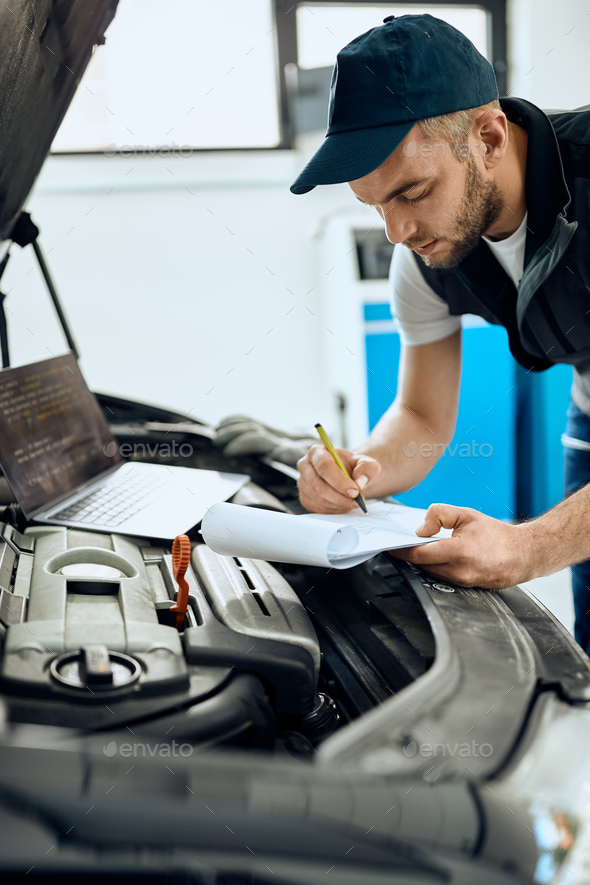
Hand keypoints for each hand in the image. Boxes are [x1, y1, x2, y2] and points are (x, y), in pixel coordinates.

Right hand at [297, 446, 380, 513]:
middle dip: (339, 496)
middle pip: (318, 485)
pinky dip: (334, 510)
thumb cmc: (353, 467)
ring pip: (318, 499)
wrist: (347, 476)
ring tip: (353, 503)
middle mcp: (305, 466)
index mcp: (317, 452)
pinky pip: (318, 508)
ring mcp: (302, 483)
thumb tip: (360, 481)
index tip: (355, 490)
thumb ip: (368, 468)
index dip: (339, 481)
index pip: (324, 467)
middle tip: (356, 501)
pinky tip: (344, 506)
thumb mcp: (365, 463)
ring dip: (339, 504)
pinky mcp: (305, 498)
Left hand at [391, 503, 535, 589]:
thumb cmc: (496, 535)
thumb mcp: (466, 515)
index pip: (419, 555)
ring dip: (423, 562)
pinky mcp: (465, 587)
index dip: (401, 550)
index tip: (391, 546)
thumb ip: (439, 515)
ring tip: (422, 548)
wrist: (523, 554)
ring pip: (431, 573)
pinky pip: (442, 578)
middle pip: (422, 565)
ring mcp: (463, 582)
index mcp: (458, 552)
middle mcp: (459, 571)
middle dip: (411, 555)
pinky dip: (436, 568)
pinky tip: (437, 557)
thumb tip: (420, 530)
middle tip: (404, 544)